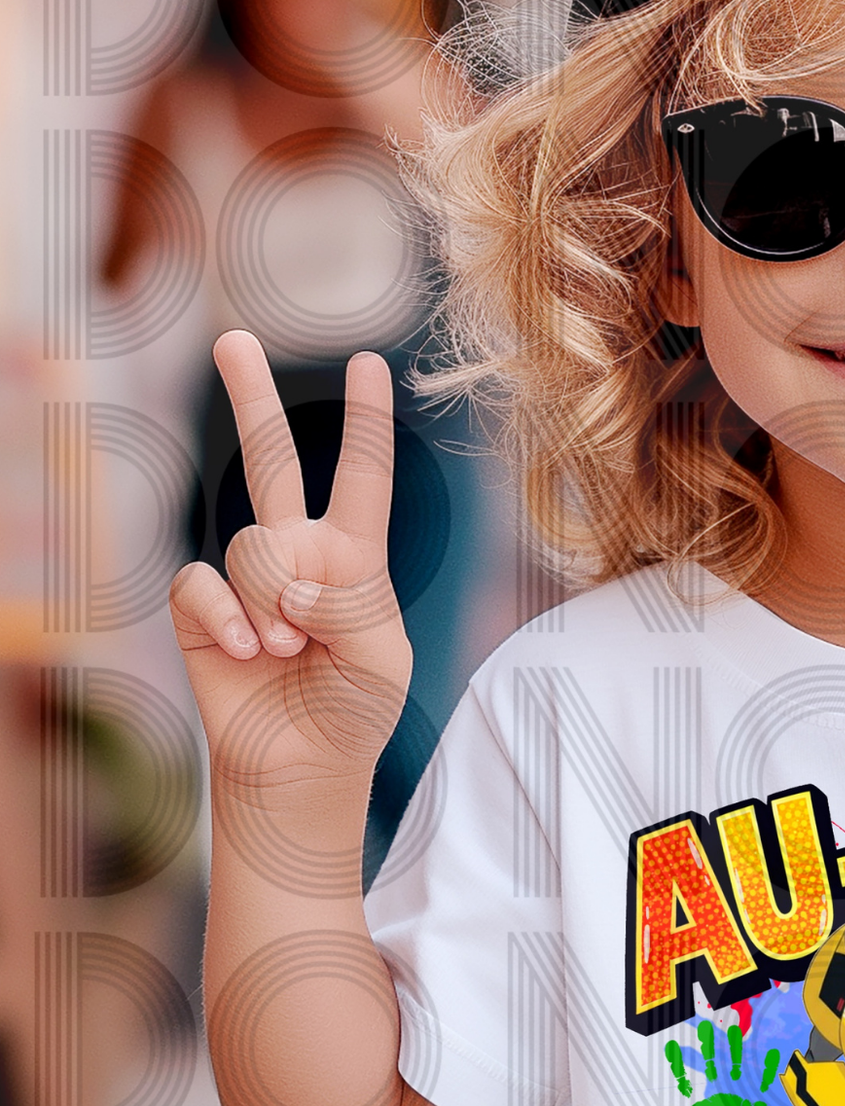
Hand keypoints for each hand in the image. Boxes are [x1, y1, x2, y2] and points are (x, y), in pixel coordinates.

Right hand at [169, 332, 410, 801]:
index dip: (365, 424)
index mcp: (355, 560)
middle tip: (231, 338)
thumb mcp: (382, 660)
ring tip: (287, 651)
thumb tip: (289, 583)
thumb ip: (351, 608)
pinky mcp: (202, 607)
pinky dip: (229, 618)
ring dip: (274, 604)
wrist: (300, 767)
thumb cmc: (354, 711)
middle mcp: (297, 556)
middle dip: (250, 400)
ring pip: (253, 547)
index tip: (369, 364)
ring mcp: (247, 579)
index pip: (363, 480)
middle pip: (270, 464)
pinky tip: (247, 653)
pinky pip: (205, 583)